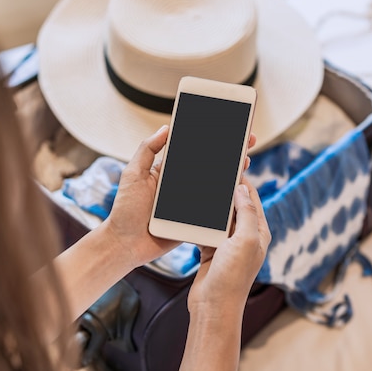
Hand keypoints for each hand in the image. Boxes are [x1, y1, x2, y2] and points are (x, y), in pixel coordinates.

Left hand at [102, 126, 257, 269]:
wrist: (125, 244)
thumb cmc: (125, 210)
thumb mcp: (133, 174)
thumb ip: (147, 150)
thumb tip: (166, 127)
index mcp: (169, 171)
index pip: (194, 150)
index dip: (210, 139)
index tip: (226, 126)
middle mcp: (183, 184)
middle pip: (211, 166)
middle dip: (229, 153)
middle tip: (246, 140)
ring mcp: (191, 202)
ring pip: (216, 186)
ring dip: (233, 174)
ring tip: (245, 161)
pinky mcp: (195, 219)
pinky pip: (214, 209)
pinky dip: (228, 200)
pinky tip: (239, 189)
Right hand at [187, 177, 270, 317]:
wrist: (213, 307)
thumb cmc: (232, 277)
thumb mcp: (244, 240)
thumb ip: (246, 213)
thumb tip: (242, 188)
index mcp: (258, 232)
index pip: (251, 198)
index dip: (242, 181)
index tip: (230, 165)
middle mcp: (245, 236)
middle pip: (235, 205)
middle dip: (224, 189)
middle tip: (211, 172)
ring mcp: (228, 244)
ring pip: (219, 216)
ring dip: (210, 203)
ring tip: (199, 185)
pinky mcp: (212, 250)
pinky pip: (206, 228)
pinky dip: (200, 218)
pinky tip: (190, 209)